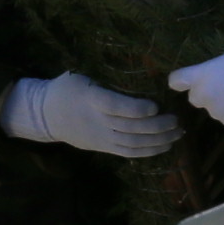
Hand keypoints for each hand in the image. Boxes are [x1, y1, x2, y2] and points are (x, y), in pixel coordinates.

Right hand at [3, 71, 181, 159]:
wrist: (45, 115)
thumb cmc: (67, 89)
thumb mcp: (81, 76)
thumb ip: (106, 79)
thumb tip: (141, 71)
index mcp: (91, 99)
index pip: (116, 107)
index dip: (137, 109)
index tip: (156, 106)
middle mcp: (97, 121)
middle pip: (130, 128)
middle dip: (157, 127)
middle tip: (176, 120)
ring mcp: (100, 138)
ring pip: (132, 144)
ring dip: (158, 141)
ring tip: (177, 133)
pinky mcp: (103, 148)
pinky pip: (128, 153)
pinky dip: (148, 151)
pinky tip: (165, 146)